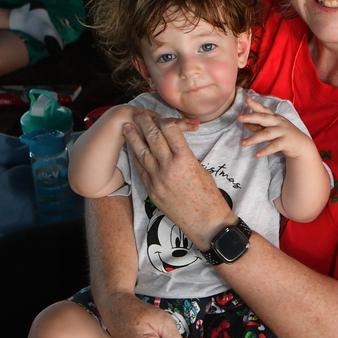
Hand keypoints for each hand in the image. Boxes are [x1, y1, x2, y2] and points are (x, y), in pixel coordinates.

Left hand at [123, 110, 232, 249]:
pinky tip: (133, 150)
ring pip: (141, 153)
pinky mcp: (152, 190)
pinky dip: (137, 157)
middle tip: (139, 114)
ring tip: (127, 127)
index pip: (169, 130)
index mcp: (184, 159)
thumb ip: (185, 156)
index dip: (164, 120)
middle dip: (145, 123)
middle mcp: (168, 167)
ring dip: (133, 138)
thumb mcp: (200, 169)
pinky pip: (141, 170)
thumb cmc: (209, 196)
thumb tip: (174, 147)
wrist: (206, 223)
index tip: (160, 115)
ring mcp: (157, 179)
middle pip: (152, 138)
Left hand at [239, 95, 312, 158]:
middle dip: (251, 117)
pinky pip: (274, 146)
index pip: (264, 110)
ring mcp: (283, 131)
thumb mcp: (272, 129)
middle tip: (239, 118)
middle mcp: (279, 122)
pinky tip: (257, 155)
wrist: (301, 145)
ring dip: (253, 139)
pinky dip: (265, 150)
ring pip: (266, 134)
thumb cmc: (284, 135)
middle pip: (264, 118)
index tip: (246, 99)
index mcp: (274, 118)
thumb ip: (259, 126)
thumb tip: (246, 123)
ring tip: (242, 143)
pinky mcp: (286, 142)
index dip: (255, 105)